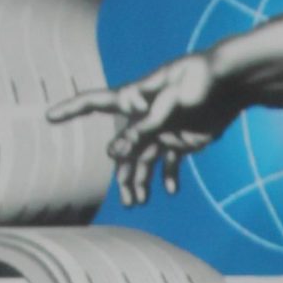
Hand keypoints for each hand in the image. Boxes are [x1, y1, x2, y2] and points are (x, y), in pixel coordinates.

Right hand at [47, 55, 232, 206]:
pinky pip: (169, 162)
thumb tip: (116, 152)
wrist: (232, 83)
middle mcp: (144, 116)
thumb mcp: (171, 99)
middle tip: (129, 199)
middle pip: (123, 149)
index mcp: (135, 98)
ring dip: (141, 181)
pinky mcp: (181, 139)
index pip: (96, 102)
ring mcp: (162, 129)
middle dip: (123, 174)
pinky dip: (168, 176)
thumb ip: (145, 125)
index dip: (72, 108)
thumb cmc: (200, 79)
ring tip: (139, 203)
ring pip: (144, 160)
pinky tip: (170, 190)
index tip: (49, 116)